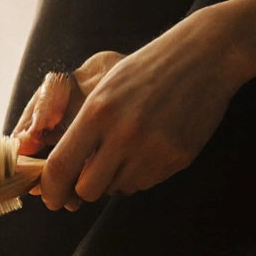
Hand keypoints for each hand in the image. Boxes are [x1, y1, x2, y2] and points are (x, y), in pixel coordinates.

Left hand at [33, 12, 249, 210]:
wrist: (205, 56)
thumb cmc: (147, 70)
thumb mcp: (106, 89)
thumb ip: (84, 130)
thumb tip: (66, 173)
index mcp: (98, 112)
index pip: (60, 166)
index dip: (51, 189)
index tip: (50, 198)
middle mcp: (123, 135)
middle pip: (87, 190)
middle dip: (84, 187)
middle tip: (91, 172)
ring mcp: (153, 150)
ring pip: (117, 189)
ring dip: (116, 177)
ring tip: (130, 145)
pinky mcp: (177, 159)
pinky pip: (145, 183)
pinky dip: (141, 172)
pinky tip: (152, 144)